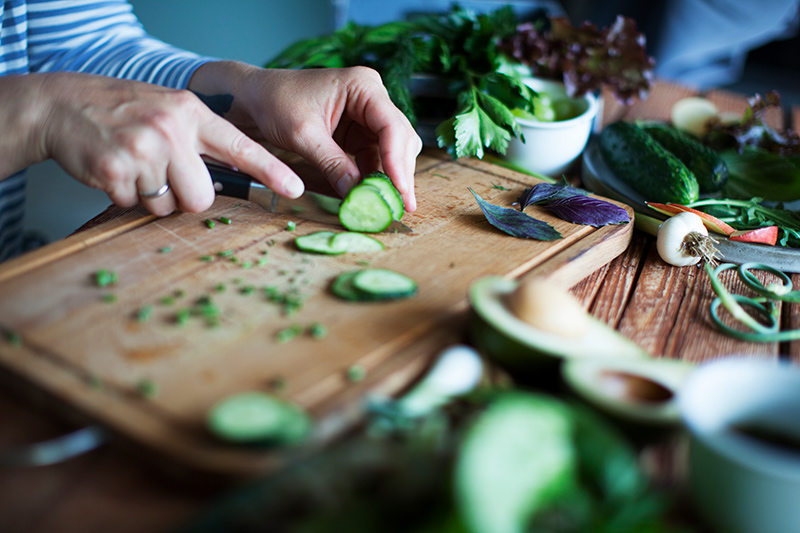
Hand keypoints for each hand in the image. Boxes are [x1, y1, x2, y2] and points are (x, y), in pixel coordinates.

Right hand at [0, 72, 301, 216]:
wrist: (63, 105)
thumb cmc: (125, 112)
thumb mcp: (170, 111)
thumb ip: (200, 140)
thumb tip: (230, 181)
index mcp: (192, 114)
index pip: (242, 147)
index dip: (271, 171)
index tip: (296, 189)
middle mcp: (172, 129)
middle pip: (202, 197)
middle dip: (185, 197)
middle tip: (164, 175)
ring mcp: (143, 149)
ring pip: (168, 206)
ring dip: (152, 197)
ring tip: (135, 166)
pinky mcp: (116, 169)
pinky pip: (135, 206)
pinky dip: (126, 196)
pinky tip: (115, 169)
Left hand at [189, 63, 420, 210]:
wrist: (257, 98)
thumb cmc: (276, 103)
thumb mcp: (304, 135)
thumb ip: (332, 164)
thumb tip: (357, 195)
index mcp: (362, 86)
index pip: (391, 125)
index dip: (398, 160)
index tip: (400, 189)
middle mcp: (371, 97)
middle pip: (400, 138)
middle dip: (400, 172)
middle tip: (404, 205)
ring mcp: (367, 115)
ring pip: (392, 149)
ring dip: (391, 176)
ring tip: (390, 205)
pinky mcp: (358, 131)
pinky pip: (375, 156)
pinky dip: (375, 175)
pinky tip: (373, 195)